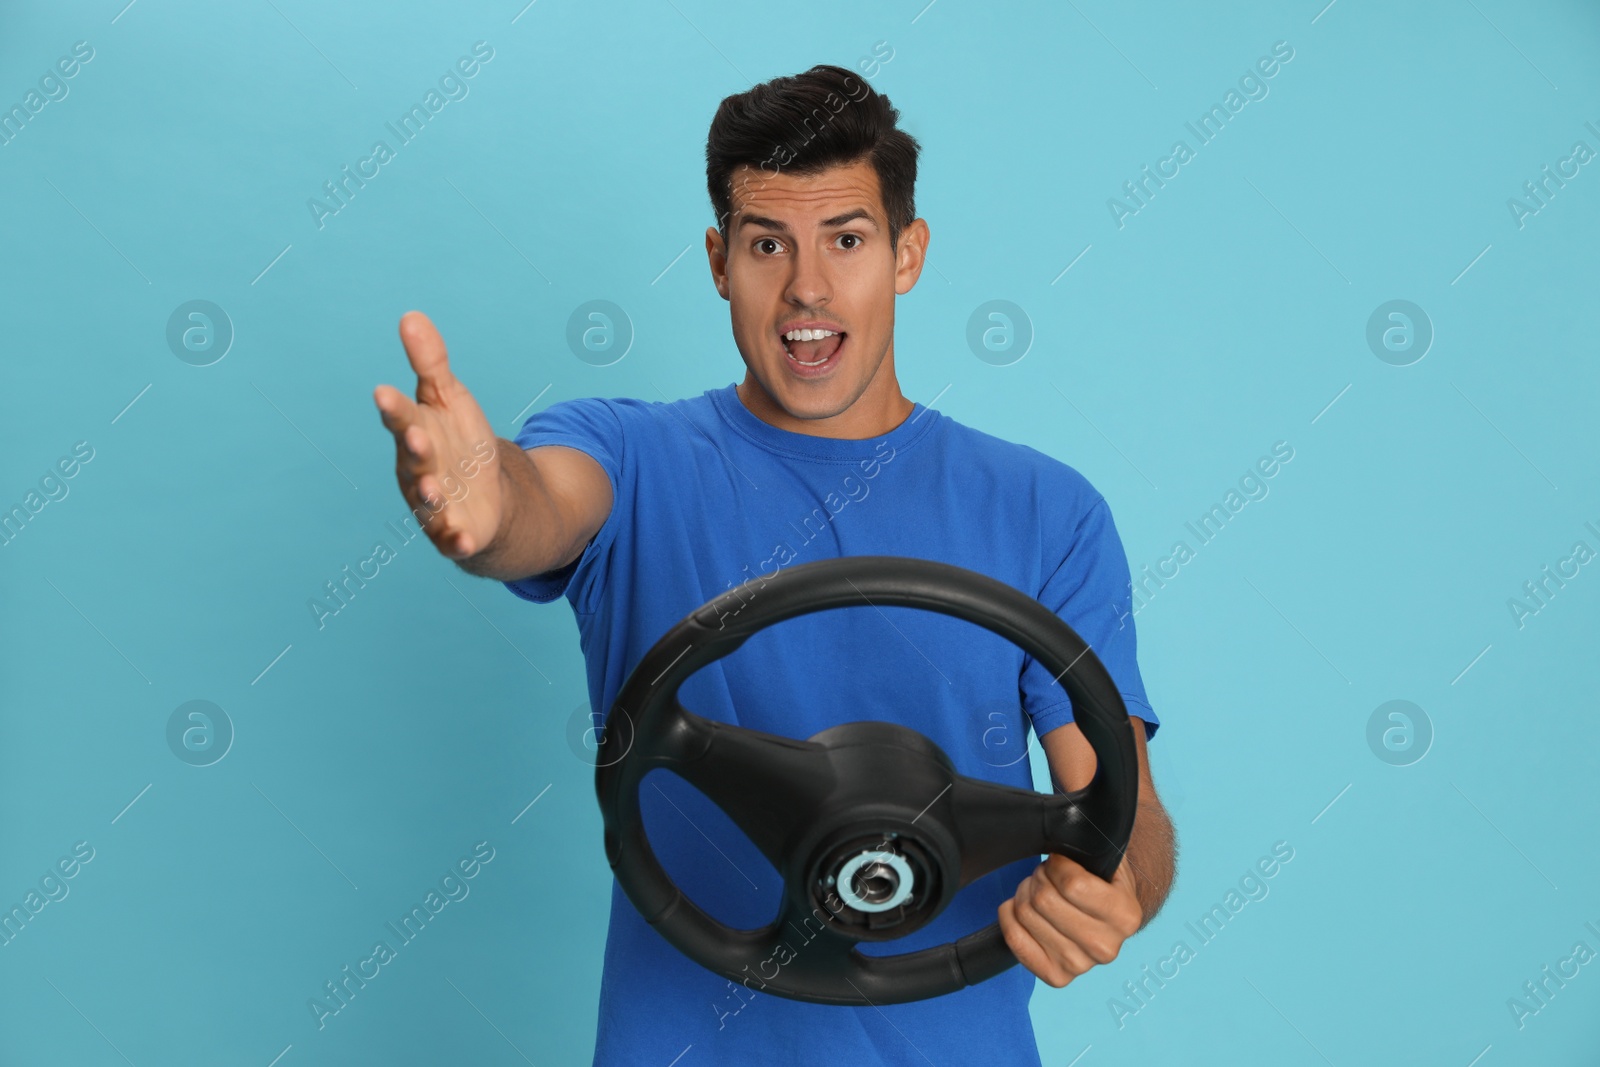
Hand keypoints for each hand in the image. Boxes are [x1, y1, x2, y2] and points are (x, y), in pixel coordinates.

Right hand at [373, 311, 505, 559]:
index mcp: (414, 433)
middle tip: (416, 436)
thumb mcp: (449, 398)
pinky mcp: (454, 532)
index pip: (401, 417)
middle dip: (414, 448)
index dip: (394, 407)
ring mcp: (434, 504)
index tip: (384, 392)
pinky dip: (456, 541)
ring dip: (429, 494)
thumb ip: (431, 362)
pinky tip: (464, 540)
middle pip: (413, 458)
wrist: (484, 495)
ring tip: (434, 489)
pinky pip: (452, 540)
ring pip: (427, 500)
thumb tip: (411, 316)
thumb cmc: (459, 443)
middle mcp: (417, 469)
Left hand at [997, 854, 1142, 987]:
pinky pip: (1015, 941)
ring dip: (1025, 893)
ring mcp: (1080, 966)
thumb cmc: (1103, 882)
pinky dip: (1008, 917)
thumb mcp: (1108, 859)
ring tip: (1040, 890)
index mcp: (1126, 917)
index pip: (1072, 884)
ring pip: (1027, 915)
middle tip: (1046, 874)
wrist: (1107, 918)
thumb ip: (1091, 846)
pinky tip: (1018, 907)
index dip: (1057, 865)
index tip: (1060, 861)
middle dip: (1039, 877)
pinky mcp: (1057, 977)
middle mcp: (1106, 948)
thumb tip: (1065, 828)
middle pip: (1044, 900)